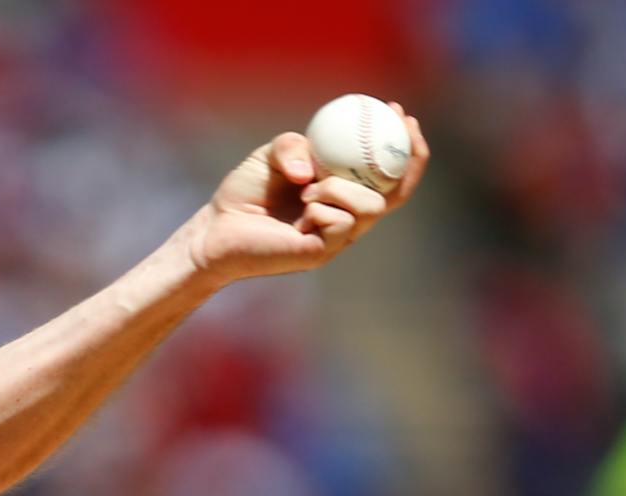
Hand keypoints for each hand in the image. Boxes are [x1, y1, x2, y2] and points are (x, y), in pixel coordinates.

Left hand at [182, 104, 428, 284]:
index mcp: (341, 193)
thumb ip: (295, 146)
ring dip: (343, 188)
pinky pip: (343, 225)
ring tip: (310, 187)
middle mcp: (346, 217)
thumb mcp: (272, 155)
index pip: (387, 173)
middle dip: (409, 158)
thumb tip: (314, 171)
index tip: (400, 112)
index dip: (404, 145)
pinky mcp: (322, 253)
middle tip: (401, 126)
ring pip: (372, 207)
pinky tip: (303, 208)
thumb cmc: (243, 193)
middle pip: (397, 193)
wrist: (216, 229)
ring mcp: (337, 238)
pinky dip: (324, 207)